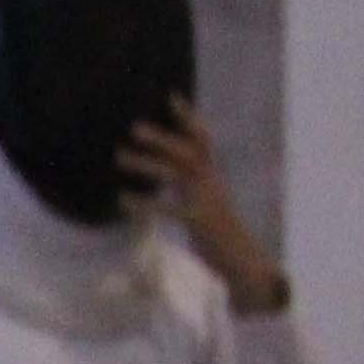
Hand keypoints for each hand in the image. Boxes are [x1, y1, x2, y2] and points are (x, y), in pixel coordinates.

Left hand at [119, 101, 286, 311]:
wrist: (244, 267)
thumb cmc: (217, 236)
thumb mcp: (203, 205)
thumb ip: (188, 187)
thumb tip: (167, 171)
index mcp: (212, 178)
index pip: (202, 141)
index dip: (188, 118)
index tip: (170, 95)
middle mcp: (213, 184)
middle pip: (190, 151)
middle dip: (163, 137)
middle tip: (133, 128)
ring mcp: (209, 202)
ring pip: (180, 174)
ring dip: (149, 163)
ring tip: (119, 156)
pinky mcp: (202, 224)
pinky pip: (172, 209)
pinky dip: (147, 202)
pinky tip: (123, 199)